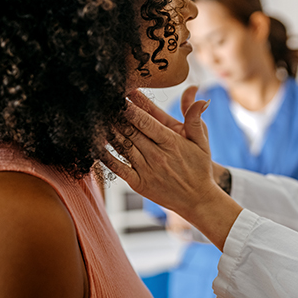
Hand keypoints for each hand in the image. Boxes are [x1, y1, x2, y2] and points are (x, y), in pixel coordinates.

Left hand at [101, 87, 241, 248]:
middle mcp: (157, 155)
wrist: (197, 200)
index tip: (119, 97)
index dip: (130, 108)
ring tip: (97, 117)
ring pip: (122, 146)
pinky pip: (118, 168)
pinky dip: (105, 156)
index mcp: (172, 142)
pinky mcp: (138, 183)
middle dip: (115, 116)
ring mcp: (146, 170)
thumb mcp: (202, 142)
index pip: (146, 121)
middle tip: (103, 103)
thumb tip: (202, 99)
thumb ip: (195, 119)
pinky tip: (95, 145)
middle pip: (131, 131)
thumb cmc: (199, 169)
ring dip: (108, 131)